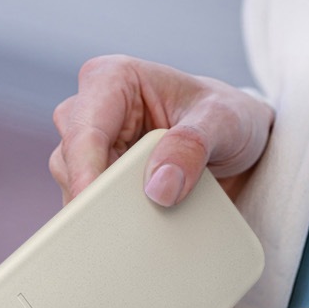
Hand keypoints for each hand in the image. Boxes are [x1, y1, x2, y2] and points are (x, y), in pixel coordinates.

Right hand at [48, 55, 274, 205]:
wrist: (238, 143)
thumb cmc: (228, 118)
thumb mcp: (223, 123)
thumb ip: (192, 147)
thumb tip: (158, 188)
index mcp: (113, 78)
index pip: (86, 130)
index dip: (86, 171)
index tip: (94, 207)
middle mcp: (92, 108)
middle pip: (70, 160)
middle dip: (97, 194)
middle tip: (128, 225)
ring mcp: (92, 145)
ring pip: (73, 184)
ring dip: (104, 209)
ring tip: (148, 221)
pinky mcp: (99, 174)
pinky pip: (89, 203)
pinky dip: (108, 219)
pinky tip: (136, 229)